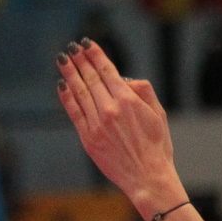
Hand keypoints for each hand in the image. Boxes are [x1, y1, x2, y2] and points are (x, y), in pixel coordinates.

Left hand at [56, 40, 184, 218]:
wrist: (147, 177)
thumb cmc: (157, 147)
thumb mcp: (159, 115)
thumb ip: (144, 92)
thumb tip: (126, 79)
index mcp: (129, 101)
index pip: (107, 71)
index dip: (95, 55)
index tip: (86, 44)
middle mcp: (110, 109)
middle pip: (90, 78)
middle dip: (80, 60)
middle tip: (71, 48)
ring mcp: (96, 123)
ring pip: (79, 92)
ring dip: (70, 73)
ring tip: (63, 60)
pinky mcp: (88, 137)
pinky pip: (74, 111)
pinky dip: (67, 96)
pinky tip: (62, 84)